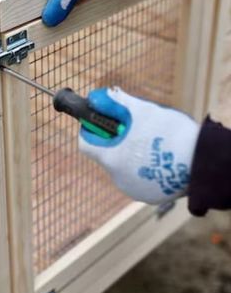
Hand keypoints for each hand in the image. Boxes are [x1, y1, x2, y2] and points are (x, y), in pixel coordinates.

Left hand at [78, 87, 199, 204]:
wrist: (205, 161)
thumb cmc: (172, 133)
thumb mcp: (143, 111)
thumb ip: (116, 103)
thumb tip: (96, 96)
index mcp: (112, 159)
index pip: (86, 145)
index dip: (92, 130)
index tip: (102, 121)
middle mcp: (118, 178)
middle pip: (107, 155)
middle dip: (117, 140)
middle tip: (136, 129)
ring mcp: (133, 189)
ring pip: (124, 167)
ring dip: (132, 154)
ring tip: (153, 143)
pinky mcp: (149, 196)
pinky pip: (140, 178)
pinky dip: (145, 168)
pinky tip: (161, 158)